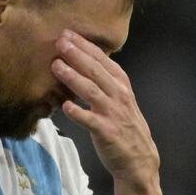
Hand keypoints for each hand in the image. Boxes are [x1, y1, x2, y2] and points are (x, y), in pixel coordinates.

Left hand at [52, 30, 159, 190]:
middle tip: (59, 41)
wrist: (139, 160)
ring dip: (73, 77)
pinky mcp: (106, 132)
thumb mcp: (121, 100)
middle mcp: (119, 96)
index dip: (85, 46)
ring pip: (91, 91)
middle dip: (77, 54)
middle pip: (96, 71)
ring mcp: (113, 114)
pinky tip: (65, 106)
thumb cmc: (125, 127)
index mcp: (122, 85)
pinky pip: (90, 120)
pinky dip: (78, 113)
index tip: (68, 34)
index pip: (103, 60)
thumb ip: (104, 83)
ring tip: (56, 66)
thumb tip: (81, 63)